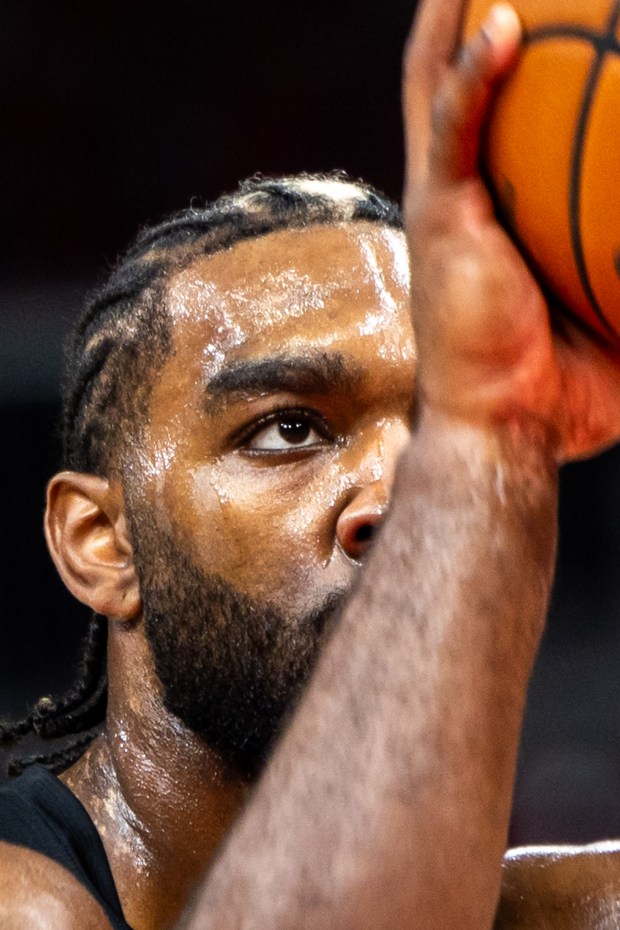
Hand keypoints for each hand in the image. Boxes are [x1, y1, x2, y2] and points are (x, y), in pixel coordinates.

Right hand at [402, 0, 619, 461]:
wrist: (504, 433)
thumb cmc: (557, 390)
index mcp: (494, 213)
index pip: (497, 114)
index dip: (511, 57)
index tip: (561, 20)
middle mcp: (461, 192)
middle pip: (459, 74)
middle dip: (476, 8)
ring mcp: (442, 198)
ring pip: (439, 80)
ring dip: (458, 14)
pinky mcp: (435, 215)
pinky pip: (452, 128)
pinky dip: (474, 78)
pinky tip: (505, 27)